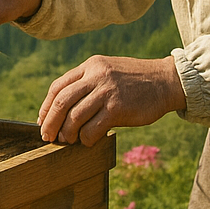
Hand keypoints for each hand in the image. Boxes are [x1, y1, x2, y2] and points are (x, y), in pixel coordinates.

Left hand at [37, 55, 186, 145]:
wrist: (166, 81)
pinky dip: (86, 139)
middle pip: (62, 102)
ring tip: (67, 141)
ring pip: (75, 116)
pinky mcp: (118, 108)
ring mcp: (107, 92)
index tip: (42, 121)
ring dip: (67, 133)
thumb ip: (87, 83)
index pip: (58, 87)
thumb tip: (63, 107)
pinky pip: (93, 128)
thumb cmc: (136, 81)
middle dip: (50, 122)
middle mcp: (96, 76)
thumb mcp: (108, 71)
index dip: (46, 107)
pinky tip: (88, 142)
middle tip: (47, 136)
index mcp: (90, 66)